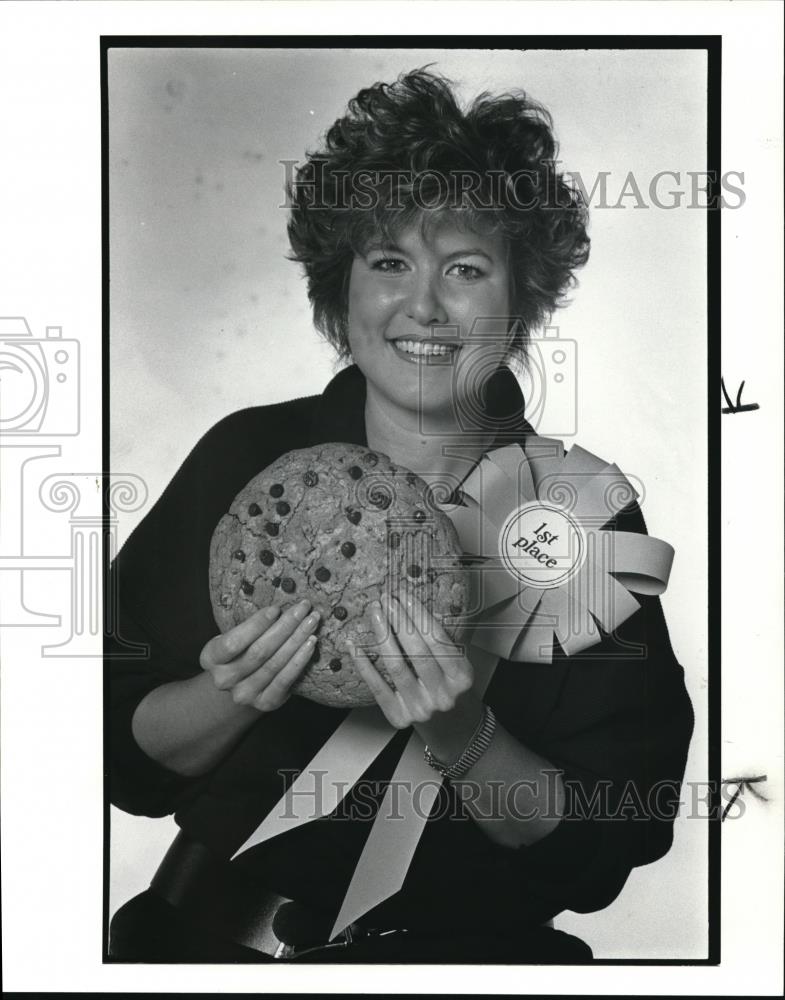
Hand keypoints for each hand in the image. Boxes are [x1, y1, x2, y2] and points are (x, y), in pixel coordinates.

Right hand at [199, 599, 319, 711]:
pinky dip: (300, 660)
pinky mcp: (265, 702)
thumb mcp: (235, 638)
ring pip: (274, 664)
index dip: (256, 625)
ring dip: (297, 640)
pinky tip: (311, 644)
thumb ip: (250, 627)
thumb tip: (281, 608)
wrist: (241, 686)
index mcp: (211, 658)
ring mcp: (244, 694)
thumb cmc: (241, 652)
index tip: (276, 609)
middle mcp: (224, 679)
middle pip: (258, 651)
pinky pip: (285, 679)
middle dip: (285, 626)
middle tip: (303, 608)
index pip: (233, 642)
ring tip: (312, 622)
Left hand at [347, 583, 477, 730]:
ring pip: (396, 666)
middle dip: (399, 621)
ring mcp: (419, 708)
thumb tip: (410, 605)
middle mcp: (442, 694)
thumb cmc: (451, 686)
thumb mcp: (458, 665)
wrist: (451, 726)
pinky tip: (354, 645)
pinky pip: (377, 687)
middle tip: (386, 600)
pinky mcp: (399, 716)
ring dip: (382, 635)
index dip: (419, 614)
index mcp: (461, 677)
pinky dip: (364, 665)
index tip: (404, 595)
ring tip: (375, 613)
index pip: (437, 640)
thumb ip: (441, 642)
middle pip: (416, 651)